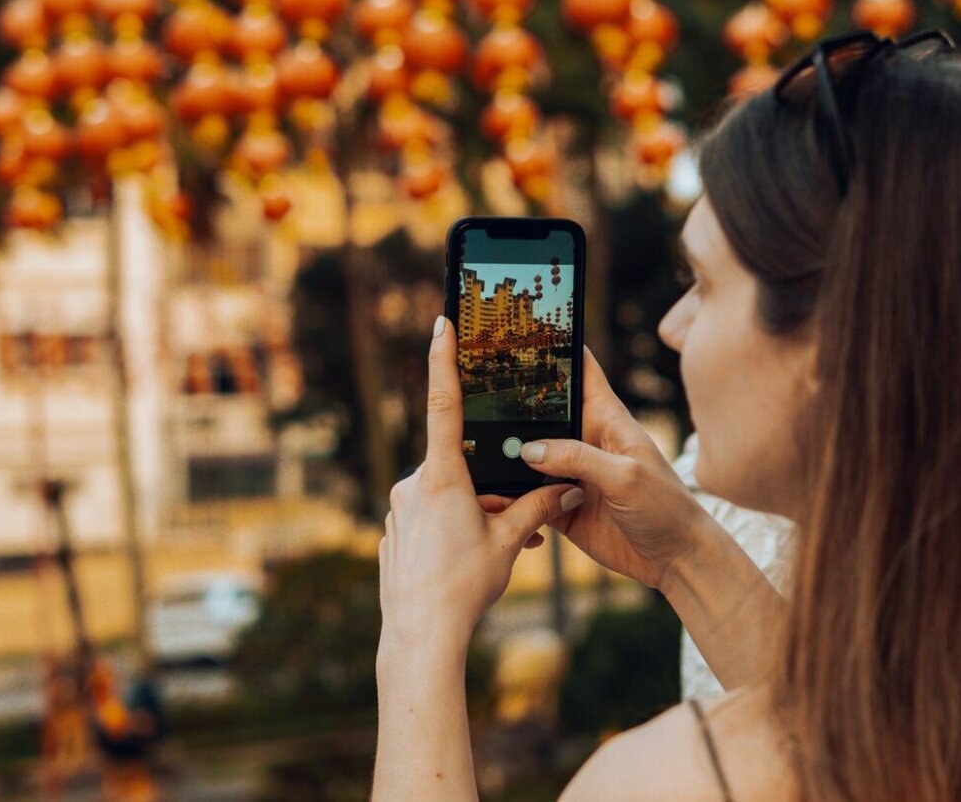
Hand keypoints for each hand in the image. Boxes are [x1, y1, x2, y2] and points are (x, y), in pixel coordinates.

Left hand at [379, 316, 583, 651]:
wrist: (419, 636)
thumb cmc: (464, 586)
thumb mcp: (509, 543)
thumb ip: (536, 507)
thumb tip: (567, 486)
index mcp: (441, 477)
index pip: (444, 405)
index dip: (443, 362)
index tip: (440, 324)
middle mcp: (413, 486)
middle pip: (459, 467)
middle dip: (489, 488)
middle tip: (513, 522)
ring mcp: (398, 511)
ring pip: (446, 497)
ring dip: (474, 514)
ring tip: (498, 552)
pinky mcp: (393, 534)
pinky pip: (429, 520)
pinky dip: (453, 532)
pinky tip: (468, 565)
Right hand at [486, 348, 717, 590]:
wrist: (674, 559)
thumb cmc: (666, 507)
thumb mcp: (626, 477)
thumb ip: (578, 459)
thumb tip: (529, 449)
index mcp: (608, 420)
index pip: (581, 372)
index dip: (557, 349)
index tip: (525, 328)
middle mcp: (586, 441)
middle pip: (543, 412)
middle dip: (514, 402)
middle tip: (476, 388)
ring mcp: (571, 473)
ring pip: (528, 455)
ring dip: (506, 453)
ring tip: (472, 442)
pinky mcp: (560, 505)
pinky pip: (527, 495)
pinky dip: (508, 493)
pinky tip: (486, 489)